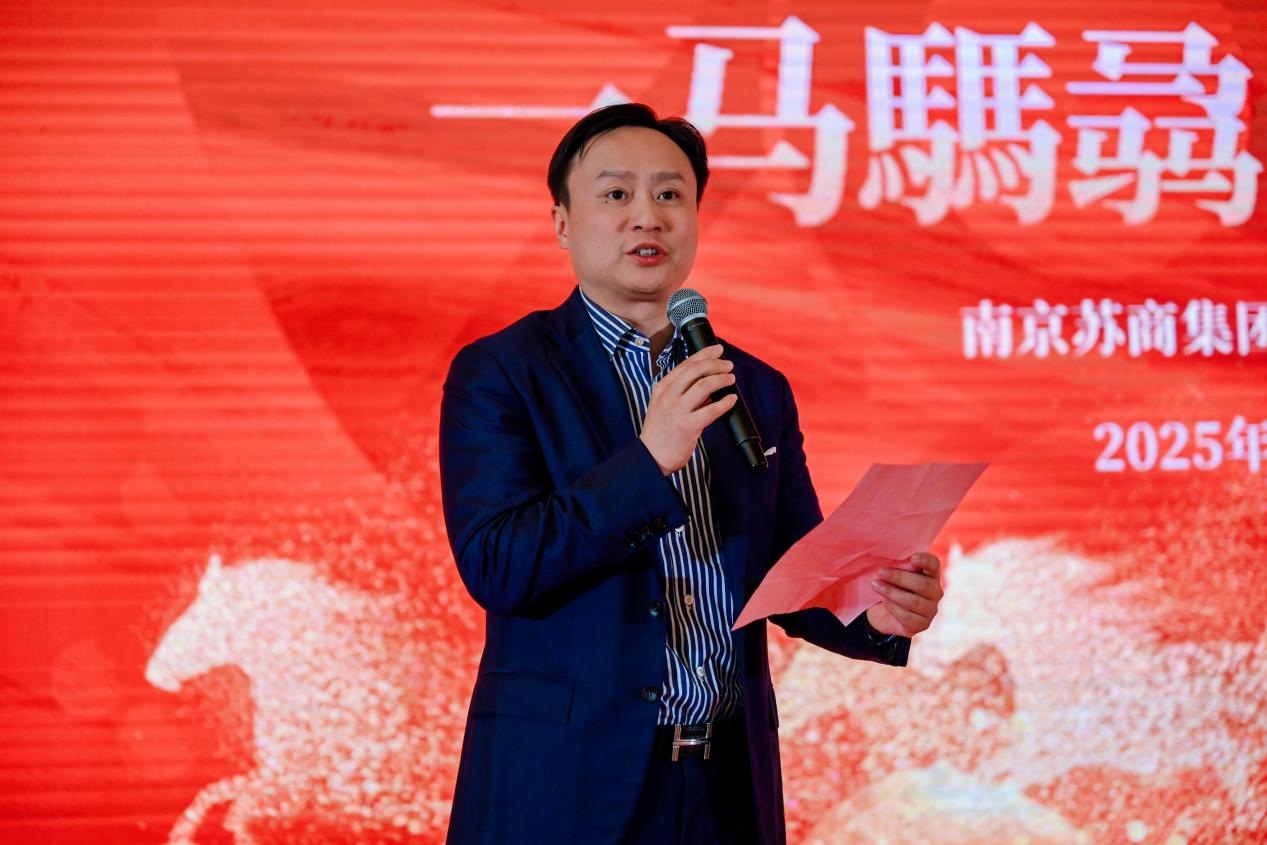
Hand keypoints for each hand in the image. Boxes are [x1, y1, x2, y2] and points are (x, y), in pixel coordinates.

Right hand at [639, 344, 737, 474]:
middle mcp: (668, 396)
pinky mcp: (688, 426)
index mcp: (662, 388)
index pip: (686, 364)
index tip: (717, 350)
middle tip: (728, 365)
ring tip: (731, 379)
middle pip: (696, 370)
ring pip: (704, 385)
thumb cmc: (660, 432)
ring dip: (722, 379)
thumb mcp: (664, 405)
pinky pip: (712, 409)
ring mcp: (677, 410)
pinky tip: (732, 399)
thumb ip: (682, 392)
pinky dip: (725, 402)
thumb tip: (708, 381)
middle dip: (716, 364)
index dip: (704, 354)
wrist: (651, 456)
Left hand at [865, 552, 942, 636]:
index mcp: (931, 575)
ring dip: (892, 592)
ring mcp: (931, 610)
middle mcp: (936, 592)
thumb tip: (889, 558)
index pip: (934, 565)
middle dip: (900, 578)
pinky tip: (884, 601)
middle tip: (880, 572)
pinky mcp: (922, 625)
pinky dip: (893, 608)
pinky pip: (908, 616)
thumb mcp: (894, 573)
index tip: (912, 558)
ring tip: (876, 585)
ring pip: (914, 602)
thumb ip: (898, 565)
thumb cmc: (892, 586)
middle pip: (924, 585)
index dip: (926, 561)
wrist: (884, 611)